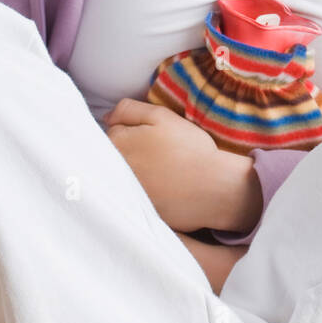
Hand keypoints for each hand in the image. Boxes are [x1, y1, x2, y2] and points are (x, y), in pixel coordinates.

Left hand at [104, 98, 221, 232]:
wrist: (213, 187)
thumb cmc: (189, 148)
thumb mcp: (160, 116)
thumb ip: (128, 110)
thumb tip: (107, 118)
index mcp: (117, 144)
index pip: (114, 131)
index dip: (135, 129)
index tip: (154, 135)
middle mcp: (114, 170)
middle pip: (115, 155)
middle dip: (132, 151)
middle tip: (159, 154)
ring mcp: (124, 193)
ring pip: (124, 175)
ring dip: (138, 171)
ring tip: (163, 170)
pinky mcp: (137, 212)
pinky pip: (135, 196)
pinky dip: (147, 190)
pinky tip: (164, 188)